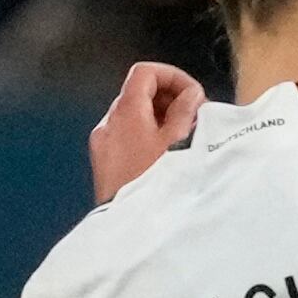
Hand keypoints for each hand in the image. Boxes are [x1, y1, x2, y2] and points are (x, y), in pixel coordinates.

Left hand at [90, 61, 202, 203]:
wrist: (130, 225)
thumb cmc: (156, 182)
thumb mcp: (180, 142)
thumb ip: (187, 111)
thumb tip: (191, 95)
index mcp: (126, 111)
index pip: (144, 72)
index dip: (172, 76)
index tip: (194, 95)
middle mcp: (108, 122)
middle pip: (138, 92)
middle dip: (169, 99)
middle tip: (195, 118)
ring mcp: (102, 142)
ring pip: (133, 115)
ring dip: (159, 119)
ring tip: (183, 140)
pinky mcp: (103, 162)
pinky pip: (125, 136)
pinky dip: (146, 136)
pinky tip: (164, 157)